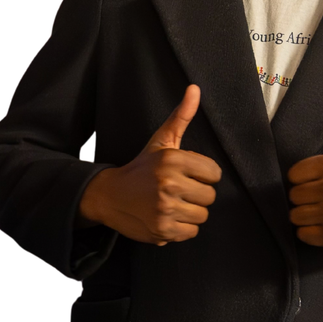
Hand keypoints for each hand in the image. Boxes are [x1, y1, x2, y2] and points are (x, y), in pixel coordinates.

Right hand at [78, 85, 222, 244]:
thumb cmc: (141, 168)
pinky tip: (167, 217)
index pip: (214, 174)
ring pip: (202, 215)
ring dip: (190, 212)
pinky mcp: (161, 230)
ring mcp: (164, 209)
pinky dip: (181, 228)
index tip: (187, 174)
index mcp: (173, 160)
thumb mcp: (161, 141)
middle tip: (177, 190)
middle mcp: (169, 184)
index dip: (203, 175)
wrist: (108, 195)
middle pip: (210, 196)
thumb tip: (195, 88)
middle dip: (197, 194)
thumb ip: (181, 116)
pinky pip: (191, 232)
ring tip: (171, 203)